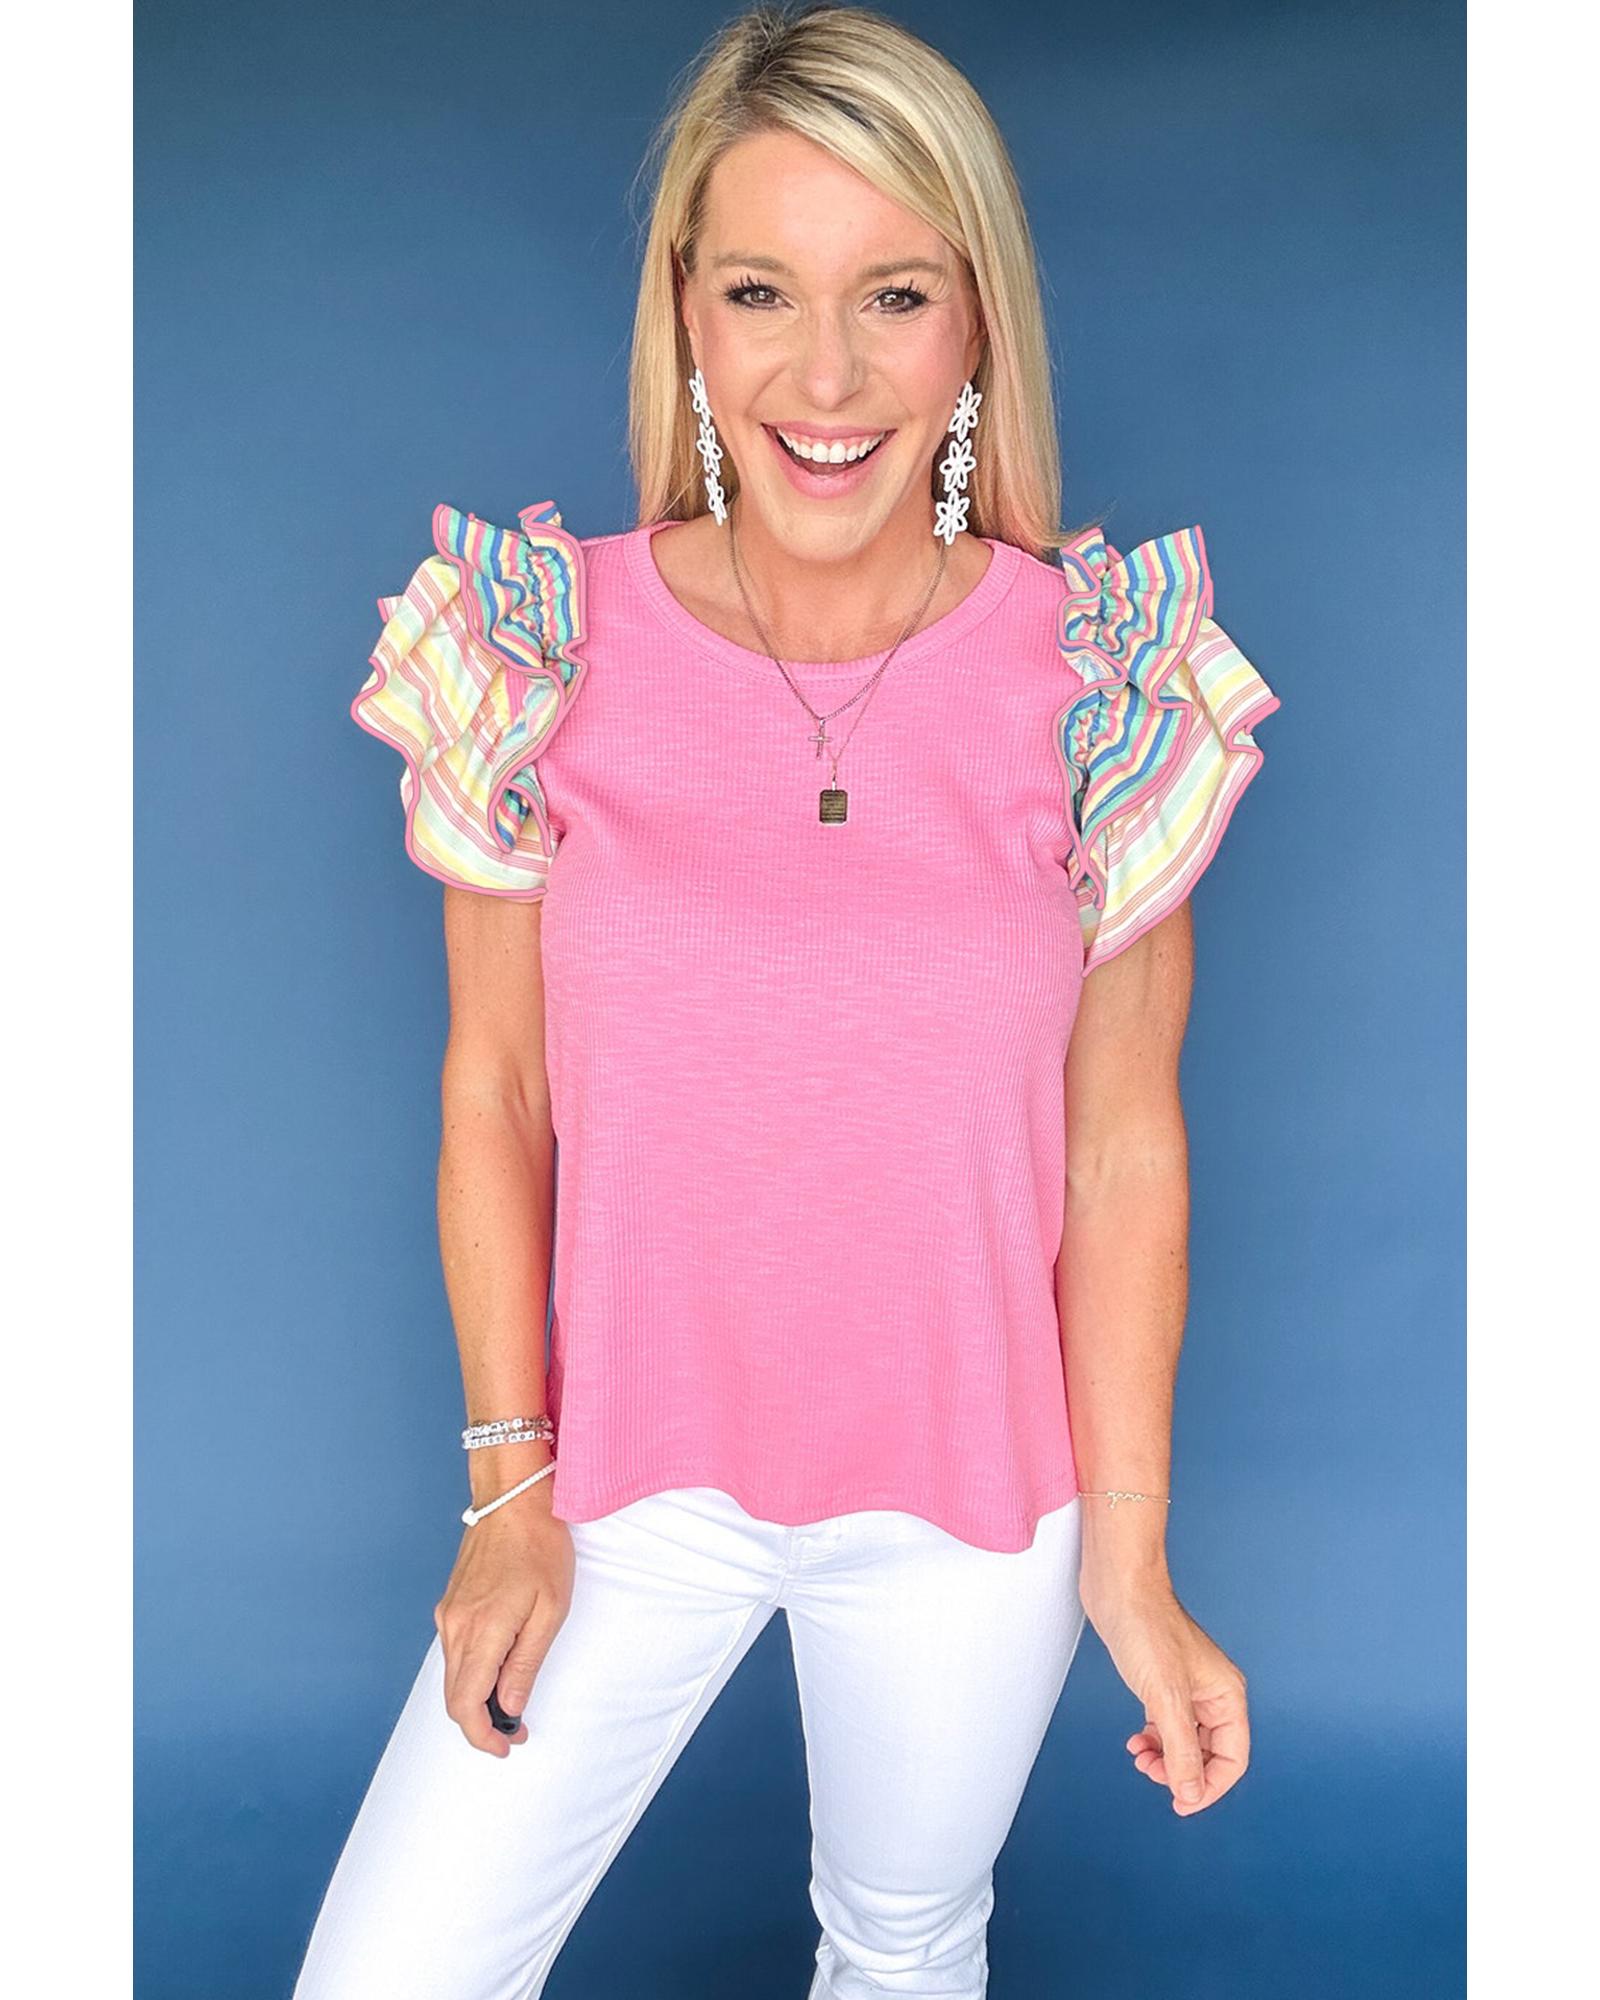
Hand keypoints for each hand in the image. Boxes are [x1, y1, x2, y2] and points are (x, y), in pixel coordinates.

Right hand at [433, 1484, 574, 1757]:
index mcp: (481, 1631)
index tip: (506, 1747)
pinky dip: (471, 1671)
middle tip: (515, 1732)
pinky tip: (498, 1667)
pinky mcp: (450, 1603)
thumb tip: (509, 1707)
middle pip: (454, 1696)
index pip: (466, 1704)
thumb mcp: (550, 1610)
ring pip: (453, 1675)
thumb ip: (525, 1663)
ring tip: (512, 1700)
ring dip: (476, 1697)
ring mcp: (448, 1614)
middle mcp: (455, 1627)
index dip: (483, 1736)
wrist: (513, 1499)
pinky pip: (454, 1652)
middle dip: (481, 1724)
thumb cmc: (540, 1548)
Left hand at [1082, 1577, 1249, 1814]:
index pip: (1232, 1759)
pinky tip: (1136, 1740)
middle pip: (1209, 1753)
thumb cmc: (1146, 1626)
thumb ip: (1181, 1750)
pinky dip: (1153, 1738)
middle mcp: (1211, 1693)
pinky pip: (1166, 1724)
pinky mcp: (1161, 1680)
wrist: (1119, 1586)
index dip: (1209, 1787)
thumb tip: (1191, 1793)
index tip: (1181, 1803)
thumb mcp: (1165, 1698)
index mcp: (1226, 1696)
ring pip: (1185, 1740)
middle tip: (1152, 1775)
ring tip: (1140, 1758)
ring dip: (1165, 1758)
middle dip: (1182, 1772)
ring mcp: (1186, 1687)